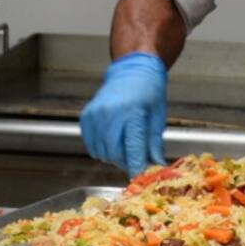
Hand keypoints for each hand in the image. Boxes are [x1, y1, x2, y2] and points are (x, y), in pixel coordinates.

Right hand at [80, 52, 168, 175]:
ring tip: (124, 146)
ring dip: (113, 156)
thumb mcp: (158, 117)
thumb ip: (154, 143)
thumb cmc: (149, 90)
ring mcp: (96, 114)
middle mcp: (111, 113)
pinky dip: (101, 148)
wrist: (133, 69)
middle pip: (114, 154)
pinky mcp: (87, 116)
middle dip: (126, 162)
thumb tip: (156, 166)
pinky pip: (91, 144)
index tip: (141, 176)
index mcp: (132, 113)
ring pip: (101, 151)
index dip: (137, 167)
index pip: (132, 150)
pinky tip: (112, 141)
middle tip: (135, 160)